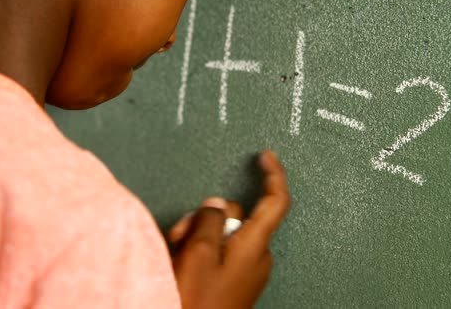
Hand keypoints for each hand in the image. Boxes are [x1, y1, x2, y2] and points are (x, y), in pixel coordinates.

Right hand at [167, 151, 290, 308]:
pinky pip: (218, 255)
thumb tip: (218, 205)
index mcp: (255, 247)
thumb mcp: (197, 254)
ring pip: (222, 236)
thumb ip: (210, 221)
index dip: (273, 175)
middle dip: (206, 218)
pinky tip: (181, 266)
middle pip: (236, 218)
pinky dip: (199, 253)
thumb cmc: (196, 305)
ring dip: (196, 238)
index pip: (275, 201)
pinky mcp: (234, 281)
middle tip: (180, 234)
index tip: (267, 156)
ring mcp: (245, 271)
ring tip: (175, 256)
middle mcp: (256, 258)